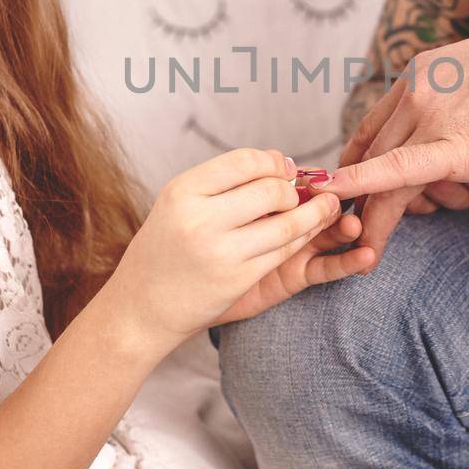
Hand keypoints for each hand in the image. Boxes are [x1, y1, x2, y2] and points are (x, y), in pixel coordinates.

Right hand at [107, 149, 375, 349]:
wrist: (141, 307)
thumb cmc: (165, 248)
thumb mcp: (178, 204)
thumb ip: (223, 183)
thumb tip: (280, 161)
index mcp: (183, 191)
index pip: (244, 161)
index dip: (273, 162)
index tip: (283, 169)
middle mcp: (200, 219)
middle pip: (271, 190)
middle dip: (293, 189)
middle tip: (296, 193)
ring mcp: (221, 252)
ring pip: (287, 223)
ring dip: (314, 213)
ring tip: (327, 206)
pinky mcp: (238, 280)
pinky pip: (284, 251)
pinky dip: (304, 239)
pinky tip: (310, 233)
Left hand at [329, 5, 468, 262]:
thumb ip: (448, 113)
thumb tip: (437, 157)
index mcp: (419, 75)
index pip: (371, 131)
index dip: (361, 170)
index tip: (361, 197)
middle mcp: (416, 92)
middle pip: (373, 159)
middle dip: (380, 201)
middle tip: (406, 221)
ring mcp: (432, 117)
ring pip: (387, 178)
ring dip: (418, 208)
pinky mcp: (456, 146)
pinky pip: (397, 173)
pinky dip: (365, 192)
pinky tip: (351, 214)